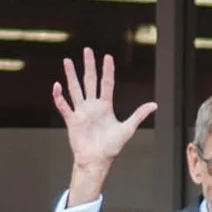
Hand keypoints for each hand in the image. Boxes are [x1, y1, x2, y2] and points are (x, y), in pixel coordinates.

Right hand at [53, 47, 155, 200]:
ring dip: (71, 75)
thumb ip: (139, 115)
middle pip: (89, 81)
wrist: (97, 160)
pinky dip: (59, 97)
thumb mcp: (128, 129)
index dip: (107, 70)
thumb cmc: (111, 147)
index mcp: (105, 106)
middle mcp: (92, 106)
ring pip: (75, 89)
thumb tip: (155, 105)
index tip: (107, 56)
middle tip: (87, 50)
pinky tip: (57, 86)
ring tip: (67, 61)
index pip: (107, 83)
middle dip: (88, 66)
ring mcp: (81, 112)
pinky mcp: (72, 120)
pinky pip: (64, 106)